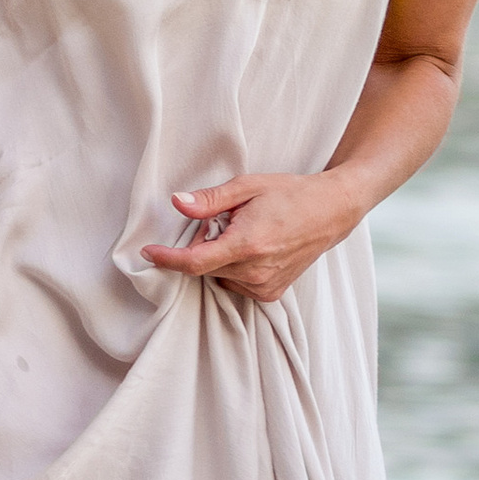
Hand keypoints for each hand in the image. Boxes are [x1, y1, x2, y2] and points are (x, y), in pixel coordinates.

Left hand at [144, 171, 357, 306]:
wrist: (331, 212)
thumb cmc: (290, 194)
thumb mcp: (248, 186)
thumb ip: (210, 200)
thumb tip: (177, 203)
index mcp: (248, 243)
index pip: (195, 262)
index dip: (167, 259)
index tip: (148, 252)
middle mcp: (256, 270)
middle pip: (205, 267)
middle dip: (202, 246)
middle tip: (221, 221)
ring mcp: (265, 285)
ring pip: (220, 276)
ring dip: (219, 258)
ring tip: (244, 233)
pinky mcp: (271, 293)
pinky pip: (236, 284)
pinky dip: (234, 268)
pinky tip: (254, 248)